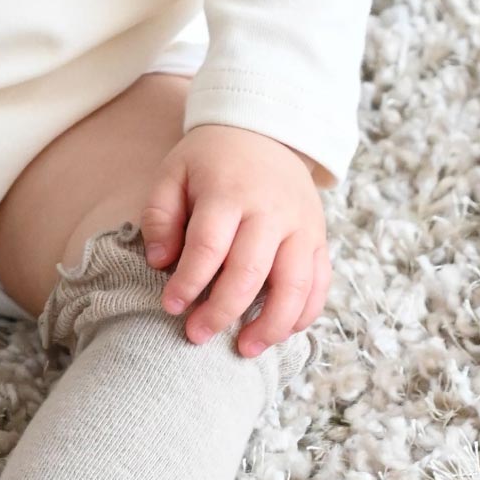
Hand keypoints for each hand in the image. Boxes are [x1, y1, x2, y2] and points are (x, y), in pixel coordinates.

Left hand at [139, 123, 330, 358]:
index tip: (170, 306)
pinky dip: (304, 314)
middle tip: (196, 335)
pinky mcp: (319, 237)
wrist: (264, 131)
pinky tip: (280, 332)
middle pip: (250, 272)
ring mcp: (301, 226)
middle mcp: (271, 210)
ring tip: (245, 348)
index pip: (208, 246)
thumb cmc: (211, 159)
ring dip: (270, 325)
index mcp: (229, 191)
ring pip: (294, 286)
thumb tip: (159, 262)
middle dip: (221, 311)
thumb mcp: (174, 172)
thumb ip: (160, 214)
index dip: (188, 282)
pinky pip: (320, 284)